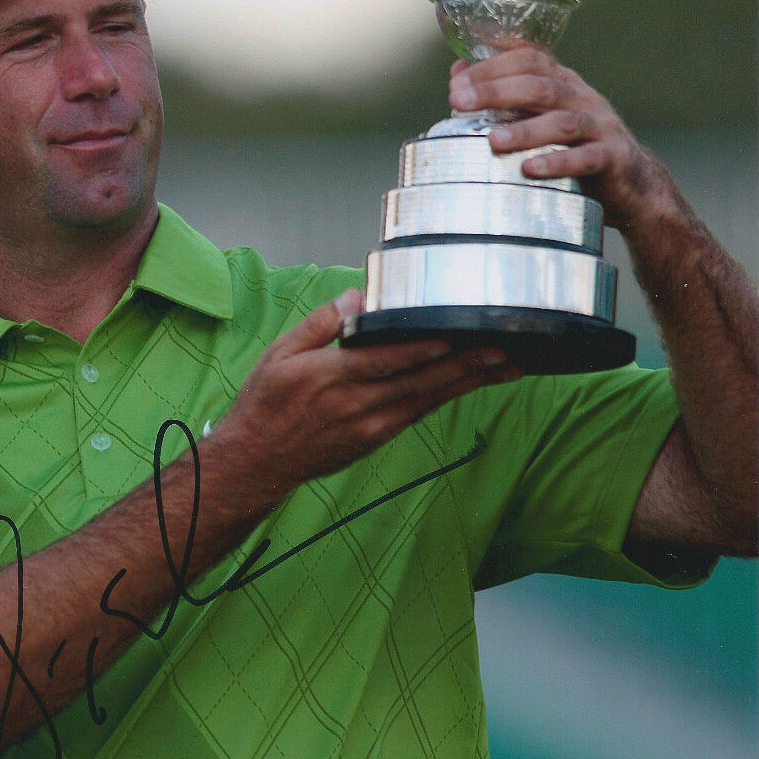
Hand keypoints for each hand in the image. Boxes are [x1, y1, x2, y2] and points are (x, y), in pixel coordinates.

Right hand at [216, 287, 519, 499]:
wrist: (256, 462)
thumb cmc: (266, 403)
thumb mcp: (280, 353)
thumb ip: (321, 323)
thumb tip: (356, 297)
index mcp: (330, 377)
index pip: (384, 362)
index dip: (421, 352)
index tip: (453, 339)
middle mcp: (356, 405)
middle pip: (418, 383)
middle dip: (463, 367)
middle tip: (502, 352)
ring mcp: (369, 427)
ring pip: (426, 401)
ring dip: (466, 384)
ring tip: (502, 368)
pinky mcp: (374, 440)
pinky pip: (415, 415)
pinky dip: (443, 399)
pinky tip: (466, 386)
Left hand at [448, 43, 664, 229]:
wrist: (632, 183)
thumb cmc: (574, 146)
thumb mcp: (540, 114)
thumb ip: (504, 94)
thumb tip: (458, 72)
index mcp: (562, 82)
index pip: (529, 58)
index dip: (492, 65)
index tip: (456, 82)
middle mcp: (581, 97)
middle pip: (540, 85)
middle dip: (496, 90)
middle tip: (459, 101)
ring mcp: (600, 126)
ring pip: (561, 121)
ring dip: (524, 130)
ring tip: (492, 140)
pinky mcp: (613, 157)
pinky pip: (585, 158)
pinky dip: (558, 162)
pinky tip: (530, 169)